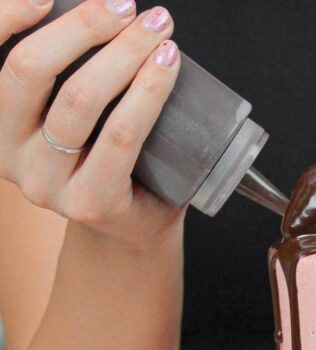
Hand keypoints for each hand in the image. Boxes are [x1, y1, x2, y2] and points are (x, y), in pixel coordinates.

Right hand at [0, 0, 183, 247]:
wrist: (135, 228)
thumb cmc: (106, 153)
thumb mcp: (69, 109)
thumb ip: (66, 68)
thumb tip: (104, 8)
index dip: (9, 14)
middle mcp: (8, 154)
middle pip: (30, 69)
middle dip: (82, 25)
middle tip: (128, 7)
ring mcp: (47, 184)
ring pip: (78, 100)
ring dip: (123, 53)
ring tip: (160, 31)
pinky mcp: (90, 202)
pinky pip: (120, 137)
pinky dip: (146, 93)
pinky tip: (166, 65)